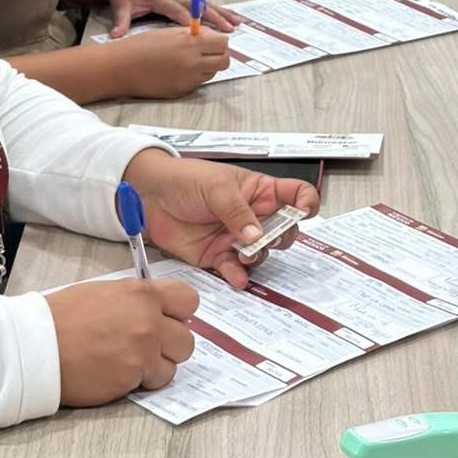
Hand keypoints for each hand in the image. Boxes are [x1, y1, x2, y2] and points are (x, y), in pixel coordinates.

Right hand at [46, 277, 197, 403]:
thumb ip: (136, 300)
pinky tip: (118, 373)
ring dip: (157, 366)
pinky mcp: (133, 376)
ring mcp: (143, 349)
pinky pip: (153, 382)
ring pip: (174, 364)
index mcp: (142, 293)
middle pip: (187, 338)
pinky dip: (141, 382)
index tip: (169, 321)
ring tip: (130, 363)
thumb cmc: (62, 318)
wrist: (36, 346)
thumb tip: (157, 310)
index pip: (188, 300)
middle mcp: (149, 319)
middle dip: (170, 345)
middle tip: (149, 347)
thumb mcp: (105, 293)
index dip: (180, 314)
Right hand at [107, 26, 230, 96]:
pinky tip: (178, 71)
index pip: (223, 43)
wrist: (121, 68)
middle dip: (220, 55)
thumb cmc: (141, 46)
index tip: (213, 40)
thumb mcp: (169, 32)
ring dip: (208, 66)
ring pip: (213, 73)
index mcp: (190, 43)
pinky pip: (198, 83)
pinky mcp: (182, 92)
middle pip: (224, 61)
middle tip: (208, 52)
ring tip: (190, 60)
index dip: (220, 41)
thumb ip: (192, 34)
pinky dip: (194, 76)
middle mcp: (193, 63)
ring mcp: (188, 80)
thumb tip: (210, 35)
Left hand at [122, 150, 320, 287]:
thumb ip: (238, 212)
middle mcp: (254, 216)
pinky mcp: (218, 255)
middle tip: (267, 238)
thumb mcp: (217, 188)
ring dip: (258, 256)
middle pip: (284, 230)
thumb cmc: (186, 180)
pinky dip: (238, 275)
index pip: (296, 195)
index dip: (306, 203)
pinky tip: (237, 277)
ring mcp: (237, 237)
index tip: (303, 212)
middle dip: (282, 237)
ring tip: (245, 255)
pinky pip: (235, 269)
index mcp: (260, 191)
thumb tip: (257, 235)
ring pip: (261, 253)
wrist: (150, 196)